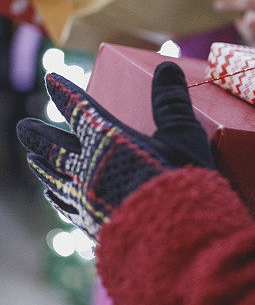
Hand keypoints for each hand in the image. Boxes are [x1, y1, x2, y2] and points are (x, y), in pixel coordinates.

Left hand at [17, 62, 212, 237]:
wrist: (171, 238)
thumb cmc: (179, 181)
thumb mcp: (183, 136)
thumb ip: (171, 102)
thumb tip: (167, 66)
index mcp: (107, 140)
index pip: (80, 109)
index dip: (65, 93)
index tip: (50, 79)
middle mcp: (88, 168)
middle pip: (54, 147)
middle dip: (38, 135)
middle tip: (21, 127)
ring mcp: (86, 199)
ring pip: (55, 179)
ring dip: (43, 168)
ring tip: (33, 162)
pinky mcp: (92, 226)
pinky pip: (67, 208)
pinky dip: (59, 199)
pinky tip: (57, 200)